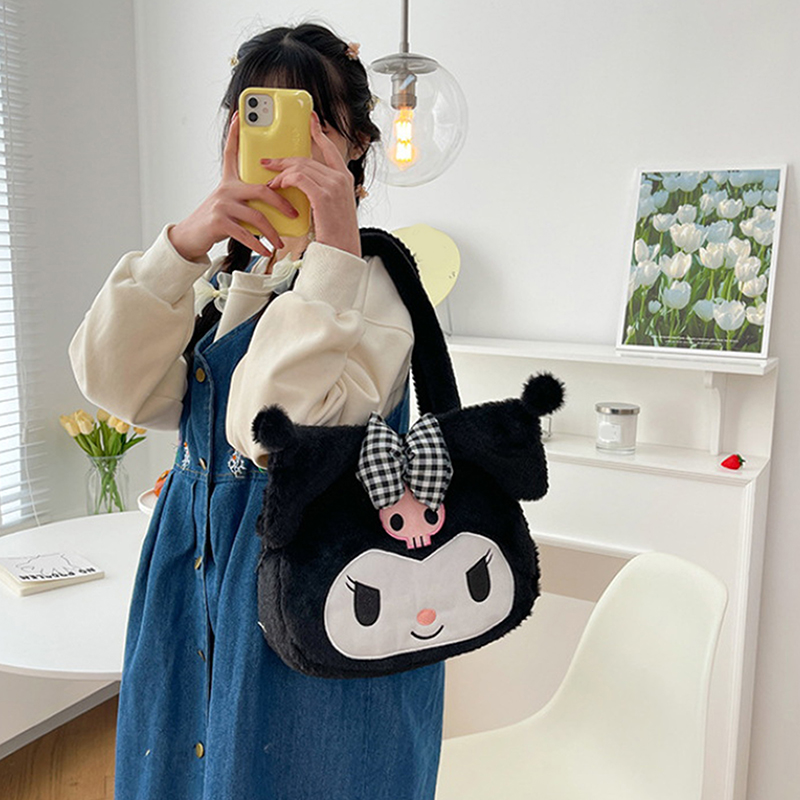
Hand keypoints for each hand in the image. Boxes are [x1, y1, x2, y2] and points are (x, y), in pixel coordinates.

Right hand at [168, 111, 299, 261]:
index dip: (235, 134)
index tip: (239, 117)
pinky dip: (259, 244)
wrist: (191, 237)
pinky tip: (267, 251)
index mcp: (230, 181)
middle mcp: (226, 189)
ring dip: (272, 232)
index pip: (232, 153)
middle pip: (262, 190)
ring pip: (257, 215)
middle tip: (295, 214)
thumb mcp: (231, 204)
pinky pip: (246, 233)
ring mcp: (222, 204)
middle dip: (282, 203)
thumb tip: (278, 204)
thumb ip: (249, 199)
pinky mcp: (219, 222)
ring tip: (281, 242)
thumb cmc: (216, 220)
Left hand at [260, 111, 360, 257]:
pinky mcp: (323, 195)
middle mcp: (341, 178)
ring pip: (300, 167)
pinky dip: (284, 180)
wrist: (342, 251)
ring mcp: (334, 186)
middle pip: (307, 158)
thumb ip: (320, 191)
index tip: (310, 120)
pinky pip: (298, 178)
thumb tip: (300, 185)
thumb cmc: (335, 234)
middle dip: (284, 160)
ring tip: (269, 181)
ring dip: (280, 172)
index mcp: (345, 179)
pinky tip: (277, 186)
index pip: (330, 149)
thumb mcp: (330, 208)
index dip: (319, 133)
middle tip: (267, 163)